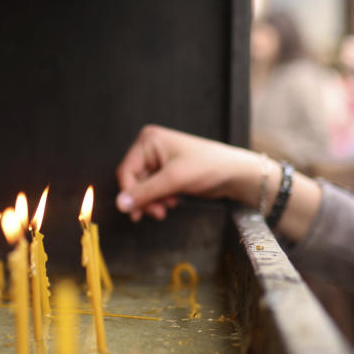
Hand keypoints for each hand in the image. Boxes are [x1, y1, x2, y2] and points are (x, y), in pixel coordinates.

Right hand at [114, 125, 264, 221]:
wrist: (233, 174)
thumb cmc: (208, 166)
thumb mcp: (173, 180)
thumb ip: (145, 193)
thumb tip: (120, 204)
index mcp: (148, 140)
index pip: (126, 171)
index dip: (130, 193)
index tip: (137, 212)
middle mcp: (151, 148)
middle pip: (134, 181)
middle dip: (146, 199)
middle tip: (157, 212)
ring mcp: (159, 160)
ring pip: (143, 188)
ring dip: (154, 201)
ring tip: (170, 205)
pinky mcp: (166, 172)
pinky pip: (153, 190)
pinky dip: (161, 199)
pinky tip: (174, 201)